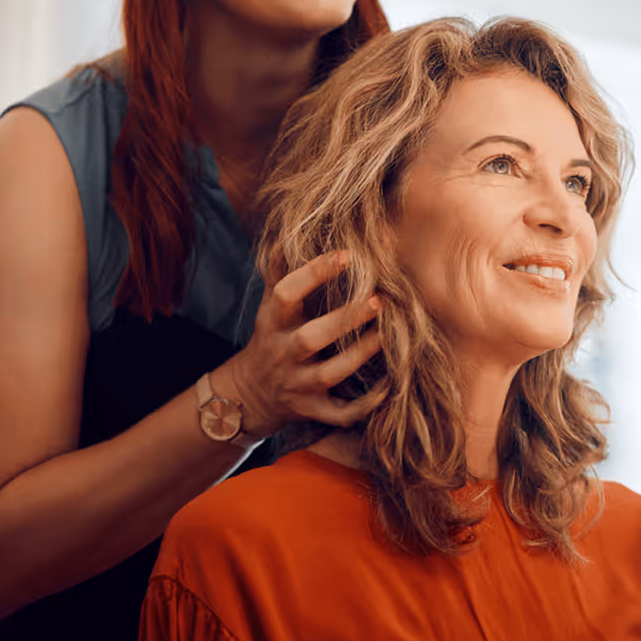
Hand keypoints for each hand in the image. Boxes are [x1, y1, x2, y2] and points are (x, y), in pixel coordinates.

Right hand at [213, 250, 383, 435]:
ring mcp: (296, 384)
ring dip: (359, 356)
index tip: (348, 254)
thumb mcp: (269, 305)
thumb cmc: (271, 337)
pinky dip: (365, 405)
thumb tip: (291, 228)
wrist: (249, 395)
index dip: (314, 273)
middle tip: (380, 299)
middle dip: (344, 320)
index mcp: (272, 321)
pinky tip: (390, 386)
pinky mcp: (311, 411)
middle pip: (310, 338)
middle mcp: (283, 353)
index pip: (286, 293)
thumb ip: (281, 269)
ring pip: (328, 374)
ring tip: (389, 335)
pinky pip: (339, 413)